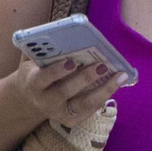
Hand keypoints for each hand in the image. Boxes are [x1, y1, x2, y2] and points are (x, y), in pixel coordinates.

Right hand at [11, 57, 125, 125]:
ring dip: (104, 89)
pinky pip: (91, 109)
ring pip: (84, 103)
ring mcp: (59, 113)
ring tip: (120, 76)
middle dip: (85, 78)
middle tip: (102, 66)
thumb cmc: (36, 70)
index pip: (44, 78)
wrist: (30, 98)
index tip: (72, 61)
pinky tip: (117, 83)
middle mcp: (45, 101)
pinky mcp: (71, 120)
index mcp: (33, 83)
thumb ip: (42, 47)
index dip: (57, 70)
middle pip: (66, 91)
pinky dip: (105, 95)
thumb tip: (62, 30)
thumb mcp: (33, 58)